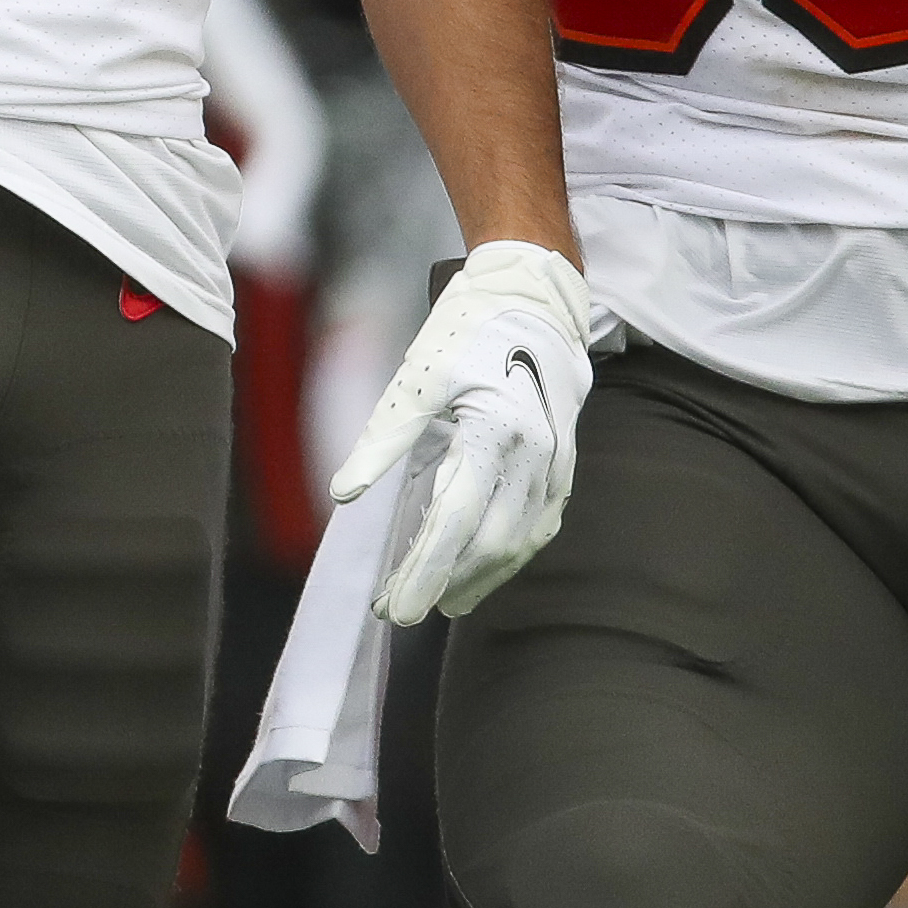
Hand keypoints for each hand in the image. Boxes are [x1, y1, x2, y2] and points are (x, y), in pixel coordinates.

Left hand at [330, 239, 598, 624]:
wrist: (536, 297)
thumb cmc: (468, 331)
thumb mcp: (416, 378)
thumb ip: (382, 439)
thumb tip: (344, 494)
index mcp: (494, 433)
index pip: (454, 523)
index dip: (423, 571)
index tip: (395, 609)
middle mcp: (534, 456)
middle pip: (490, 544)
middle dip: (444, 583)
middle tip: (401, 609)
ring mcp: (556, 463)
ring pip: (519, 542)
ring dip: (479, 578)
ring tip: (440, 600)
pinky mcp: (564, 463)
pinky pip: (538, 524)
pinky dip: (509, 553)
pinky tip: (484, 567)